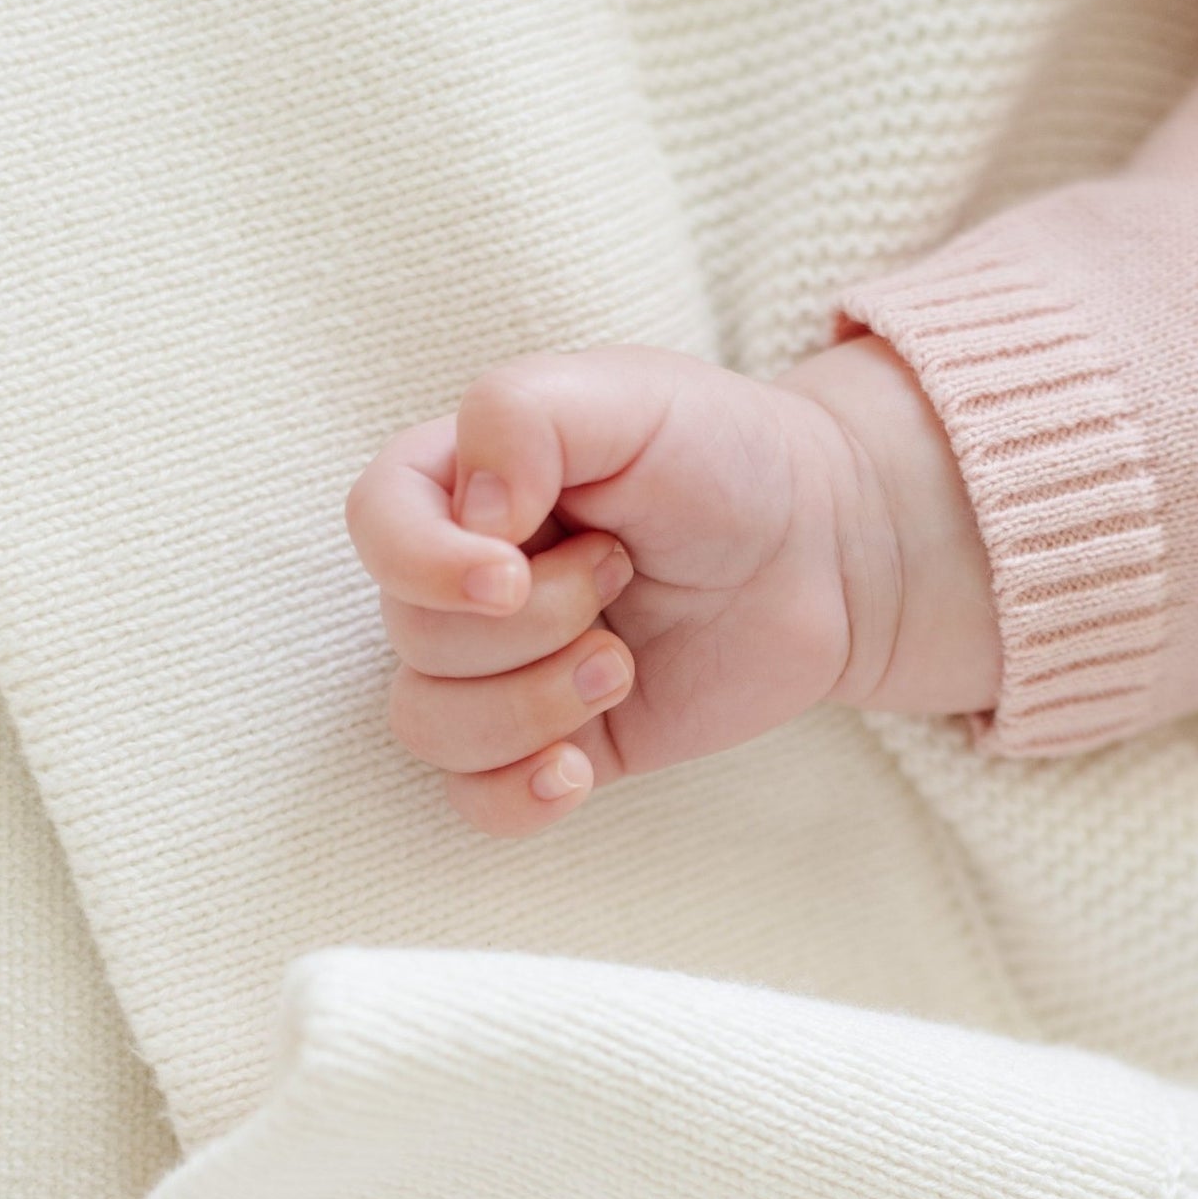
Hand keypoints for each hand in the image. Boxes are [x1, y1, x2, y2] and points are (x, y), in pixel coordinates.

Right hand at [345, 335, 1000, 835]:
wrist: (824, 548)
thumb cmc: (725, 456)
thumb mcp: (632, 397)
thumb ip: (522, 417)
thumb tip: (470, 515)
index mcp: (465, 482)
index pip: (374, 527)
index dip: (422, 565)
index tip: (510, 572)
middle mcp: (466, 578)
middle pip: (412, 636)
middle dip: (531, 621)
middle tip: (622, 571)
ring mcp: (504, 668)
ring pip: (429, 726)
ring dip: (531, 705)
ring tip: (623, 664)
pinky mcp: (553, 740)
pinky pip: (475, 801)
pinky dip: (516, 796)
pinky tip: (577, 768)